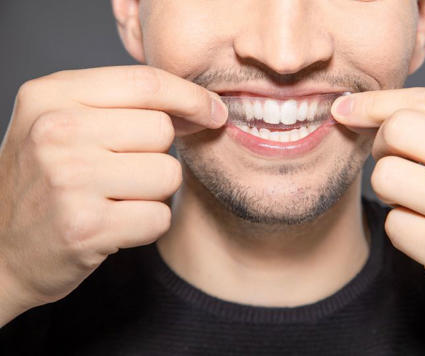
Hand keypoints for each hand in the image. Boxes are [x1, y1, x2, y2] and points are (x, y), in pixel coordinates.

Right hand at [0, 65, 226, 324]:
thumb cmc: (45, 183)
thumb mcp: (63, 124)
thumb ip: (123, 106)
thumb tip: (199, 106)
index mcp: (52, 95)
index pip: (146, 82)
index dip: (191, 96)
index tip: (214, 112)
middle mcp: (56, 131)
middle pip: (161, 130)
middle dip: (157, 155)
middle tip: (122, 173)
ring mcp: (69, 179)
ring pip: (168, 174)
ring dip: (153, 193)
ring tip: (114, 199)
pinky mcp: (85, 227)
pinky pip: (159, 217)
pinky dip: (146, 225)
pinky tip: (114, 225)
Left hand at [332, 88, 424, 353]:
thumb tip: (350, 107)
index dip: (376, 103)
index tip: (346, 108)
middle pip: (398, 131)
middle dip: (385, 148)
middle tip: (403, 166)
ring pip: (386, 177)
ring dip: (392, 192)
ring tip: (421, 203)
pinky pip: (394, 224)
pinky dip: (402, 228)